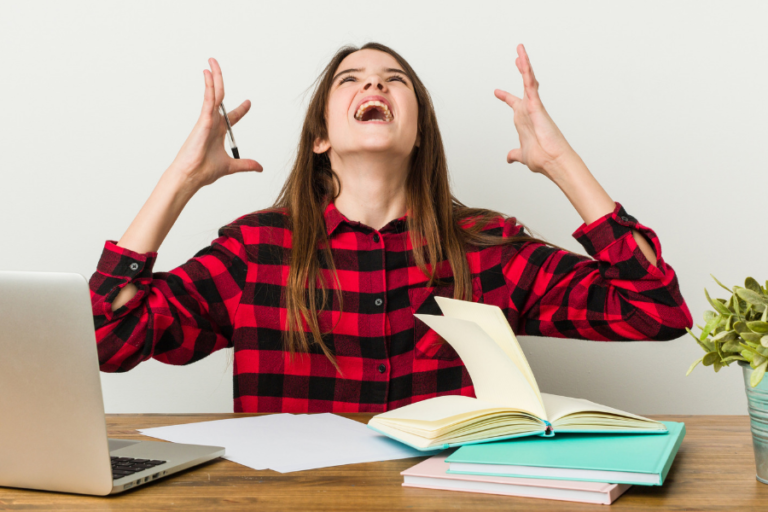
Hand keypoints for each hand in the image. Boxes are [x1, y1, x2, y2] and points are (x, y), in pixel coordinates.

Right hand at [169, 58, 262, 188]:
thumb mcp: (232, 166)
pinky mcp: (203, 120)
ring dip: (214, 77)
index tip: (248, 103)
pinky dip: (209, 87)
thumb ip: (246, 165)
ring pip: (213, 94)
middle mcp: (213, 123)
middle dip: (220, 81)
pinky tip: (208, 75)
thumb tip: (260, 168)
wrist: (192, 176)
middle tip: (217, 65)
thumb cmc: (204, 171)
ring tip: (212, 62)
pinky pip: (208, 100)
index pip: (232, 116)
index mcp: (219, 131)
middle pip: (220, 97)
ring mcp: (207, 120)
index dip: (241, 109)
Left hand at [494, 44, 576, 177]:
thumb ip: (515, 154)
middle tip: (517, 56)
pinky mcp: (536, 104)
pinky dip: (526, 71)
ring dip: (524, 64)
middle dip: (521, 70)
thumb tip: (509, 157)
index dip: (505, 97)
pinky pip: (530, 83)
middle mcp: (529, 110)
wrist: (552, 161)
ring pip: (528, 80)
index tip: (497, 92)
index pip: (514, 104)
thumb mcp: (522, 154)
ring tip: (520, 49)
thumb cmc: (542, 158)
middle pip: (524, 86)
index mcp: (524, 120)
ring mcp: (533, 106)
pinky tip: (522, 59)